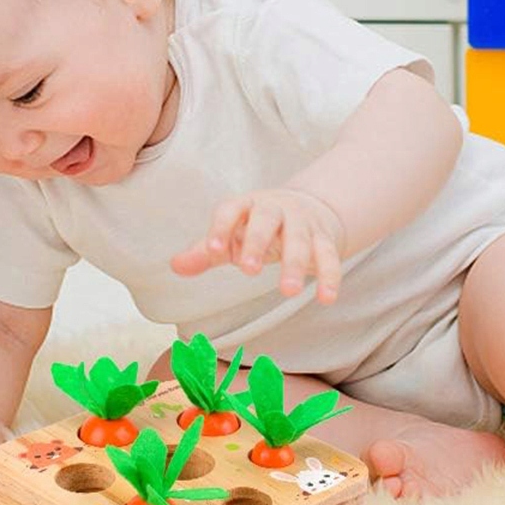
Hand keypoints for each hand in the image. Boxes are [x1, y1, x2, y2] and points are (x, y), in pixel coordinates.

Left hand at [171, 188, 346, 303]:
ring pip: (300, 239)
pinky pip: (329, 255)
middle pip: (266, 220)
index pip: (230, 210)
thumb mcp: (231, 235)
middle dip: (258, 243)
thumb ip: (205, 252)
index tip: (213, 250)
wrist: (308, 208)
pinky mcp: (325, 238)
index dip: (221, 229)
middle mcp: (275, 208)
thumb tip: (175, 265)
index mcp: (246, 205)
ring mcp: (302, 222)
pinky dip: (329, 276)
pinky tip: (327, 298)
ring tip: (288, 292)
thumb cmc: (257, 227)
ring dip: (295, 264)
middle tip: (249, 271)